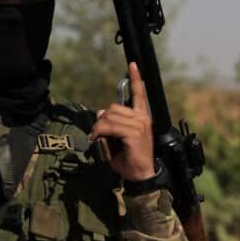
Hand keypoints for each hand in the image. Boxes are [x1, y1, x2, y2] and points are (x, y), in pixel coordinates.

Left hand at [89, 63, 156, 181]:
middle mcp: (142, 119)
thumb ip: (111, 123)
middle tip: (97, 134)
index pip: (139, 94)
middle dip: (101, 121)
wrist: (140, 175)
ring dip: (99, 128)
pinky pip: (110, 126)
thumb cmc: (129, 158)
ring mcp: (139, 125)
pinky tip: (99, 140)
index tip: (132, 64)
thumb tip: (100, 112)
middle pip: (112, 108)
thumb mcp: (117, 138)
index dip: (135, 79)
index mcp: (141, 117)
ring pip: (109, 117)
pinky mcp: (134, 133)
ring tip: (98, 139)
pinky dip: (100, 133)